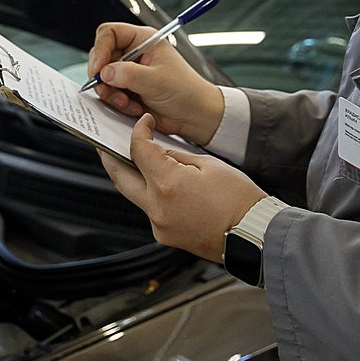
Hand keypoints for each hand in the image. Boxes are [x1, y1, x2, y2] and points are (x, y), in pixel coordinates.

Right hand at [86, 21, 225, 144]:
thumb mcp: (155, 80)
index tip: (99, 67)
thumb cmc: (186, 91)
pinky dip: (118, 103)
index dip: (100, 48)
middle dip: (103, 76)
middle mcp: (134, 54)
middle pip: (102, 57)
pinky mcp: (128, 90)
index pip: (110, 33)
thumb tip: (103, 73)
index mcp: (144, 41)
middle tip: (109, 89)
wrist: (195, 116)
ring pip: (103, 78)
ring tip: (127, 102)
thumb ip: (127, 74)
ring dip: (111, 94)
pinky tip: (134, 107)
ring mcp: (130, 73)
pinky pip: (110, 94)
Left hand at [97, 114, 266, 262]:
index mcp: (167, 184)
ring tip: (136, 161)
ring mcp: (159, 225)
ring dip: (133, 176)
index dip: (138, 133)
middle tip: (106, 143)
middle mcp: (157, 207)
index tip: (142, 124)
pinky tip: (160, 184)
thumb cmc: (240, 201)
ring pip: (134, 195)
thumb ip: (177, 156)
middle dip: (110, 157)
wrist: (253, 235)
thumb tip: (158, 152)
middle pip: (120, 177)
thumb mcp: (209, 165)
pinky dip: (150, 194)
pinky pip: (149, 210)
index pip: (139, 150)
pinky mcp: (164, 236)